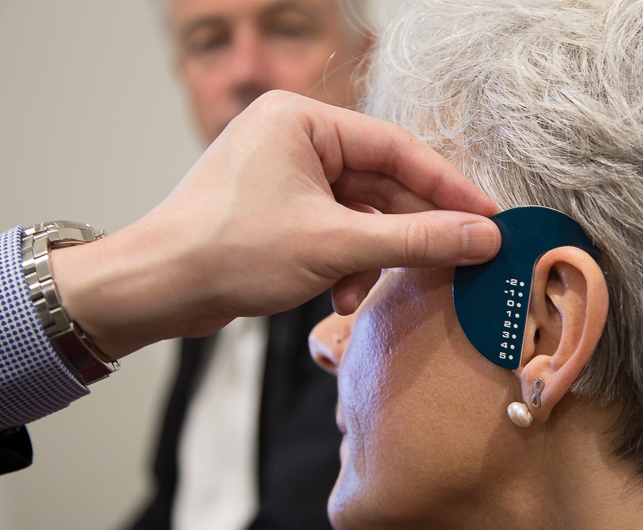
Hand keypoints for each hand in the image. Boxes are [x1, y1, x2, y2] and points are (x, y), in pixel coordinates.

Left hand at [51, 91, 500, 358]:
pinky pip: (334, 232)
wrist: (154, 290)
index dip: (448, 187)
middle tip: (456, 261)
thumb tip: (482, 238)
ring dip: (371, 258)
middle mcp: (294, 139)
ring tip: (363, 292)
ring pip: (359, 215)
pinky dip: (345, 265)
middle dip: (408, 232)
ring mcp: (285, 176)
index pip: (397, 149)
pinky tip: (337, 296)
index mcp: (301, 120)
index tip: (488, 218)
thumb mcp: (334, 246)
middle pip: (381, 184)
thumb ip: (415, 240)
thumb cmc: (226, 252)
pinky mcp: (279, 211)